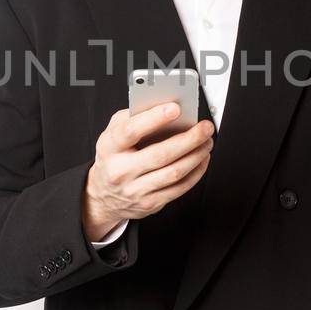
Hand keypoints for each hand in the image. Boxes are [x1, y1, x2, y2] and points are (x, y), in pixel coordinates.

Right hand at [82, 103, 214, 241]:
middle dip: (189, 139)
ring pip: (174, 172)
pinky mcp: (150, 203)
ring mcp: (135, 190)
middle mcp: (121, 171)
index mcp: (110, 147)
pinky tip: (201, 159)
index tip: (175, 108)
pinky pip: (179, 188)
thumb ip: (134, 117)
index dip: (154, 118)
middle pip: (161, 154)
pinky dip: (196, 172)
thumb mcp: (113, 132)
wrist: (104, 195)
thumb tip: (165, 106)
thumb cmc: (113, 157)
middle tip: (205, 128)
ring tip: (206, 141)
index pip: (131, 131)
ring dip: (196, 155)